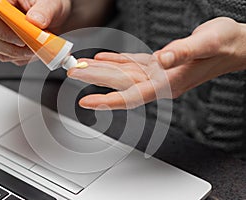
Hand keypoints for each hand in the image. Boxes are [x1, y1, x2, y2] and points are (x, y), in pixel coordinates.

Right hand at [0, 0, 71, 65]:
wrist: (54, 16)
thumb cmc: (48, 6)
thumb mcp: (50, 4)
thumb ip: (43, 11)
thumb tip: (34, 21)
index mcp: (0, 2)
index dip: (2, 33)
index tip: (22, 40)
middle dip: (14, 48)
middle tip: (34, 46)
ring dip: (21, 54)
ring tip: (37, 47)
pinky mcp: (4, 46)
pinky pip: (9, 58)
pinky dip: (23, 58)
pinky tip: (35, 49)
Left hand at [68, 17, 245, 109]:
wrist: (234, 43)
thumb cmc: (224, 44)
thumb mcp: (207, 44)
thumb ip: (183, 53)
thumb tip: (163, 59)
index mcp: (169, 82)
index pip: (131, 96)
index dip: (108, 100)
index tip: (87, 101)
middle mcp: (160, 81)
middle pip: (121, 84)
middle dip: (95, 80)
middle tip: (73, 74)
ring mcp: (158, 72)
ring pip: (123, 73)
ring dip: (102, 70)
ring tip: (82, 66)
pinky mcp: (160, 62)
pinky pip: (133, 62)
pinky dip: (117, 60)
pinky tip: (104, 57)